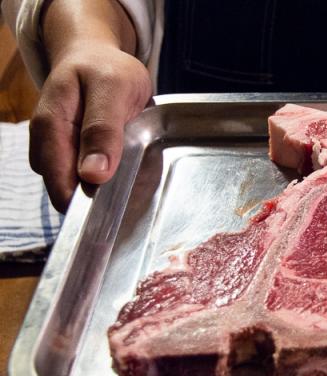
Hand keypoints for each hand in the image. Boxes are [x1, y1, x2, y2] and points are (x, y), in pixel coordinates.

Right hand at [29, 41, 150, 211]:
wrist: (94, 56)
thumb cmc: (105, 69)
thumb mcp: (112, 90)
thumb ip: (102, 130)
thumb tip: (92, 175)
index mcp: (50, 126)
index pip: (59, 181)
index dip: (82, 204)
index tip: (110, 215)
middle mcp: (46, 143)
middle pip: (65, 189)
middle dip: (94, 200)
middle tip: (127, 197)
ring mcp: (55, 149)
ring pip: (74, 186)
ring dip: (100, 191)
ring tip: (127, 181)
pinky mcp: (68, 153)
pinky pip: (83, 178)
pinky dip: (102, 180)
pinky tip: (120, 172)